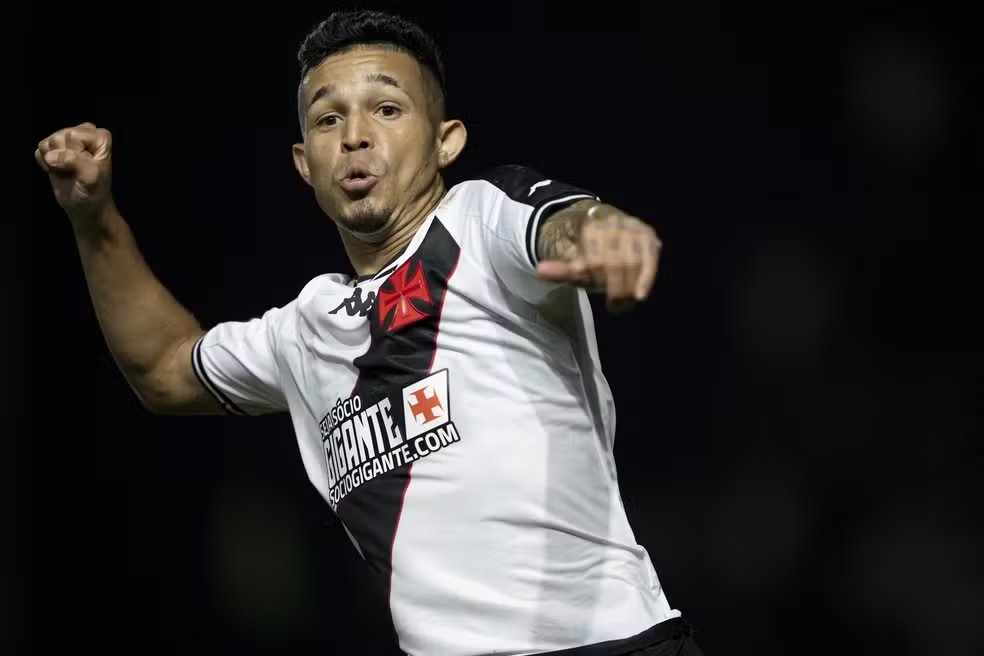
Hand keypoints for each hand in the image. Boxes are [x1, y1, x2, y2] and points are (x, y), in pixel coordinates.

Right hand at [35, 122, 114, 224]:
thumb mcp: (90, 177)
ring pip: (48, 142)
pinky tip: (57, 170)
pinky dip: (45, 163)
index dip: (74, 153)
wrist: (84, 206)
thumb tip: (51, 156)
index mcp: (99, 137)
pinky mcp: (53, 149)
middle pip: (59, 136)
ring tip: (66, 171)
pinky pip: (40, 150)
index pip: (73, 135)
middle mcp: (84, 134)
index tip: (83, 167)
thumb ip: (75, 162)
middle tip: (73, 170)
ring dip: (53, 161)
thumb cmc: (93, 191)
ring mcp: (68, 140)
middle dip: (62, 156)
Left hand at [536, 203, 662, 311]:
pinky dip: (646, 277)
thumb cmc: (582, 249)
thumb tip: (541, 269)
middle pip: (615, 263)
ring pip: (633, 262)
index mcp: (590, 224)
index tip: (595, 291)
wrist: (599, 225)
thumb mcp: (567, 259)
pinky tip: (640, 295)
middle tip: (611, 303)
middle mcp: (614, 222)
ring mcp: (633, 227)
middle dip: (613, 286)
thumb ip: (559, 267)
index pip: (594, 259)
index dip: (593, 276)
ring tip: (621, 302)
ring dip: (626, 286)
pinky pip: (651, 257)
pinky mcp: (648, 235)